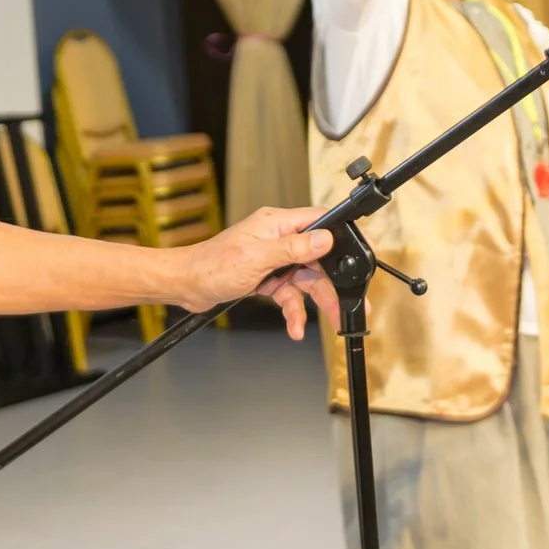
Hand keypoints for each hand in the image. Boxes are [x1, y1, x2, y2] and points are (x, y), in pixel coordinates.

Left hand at [179, 206, 339, 339]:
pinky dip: (294, 311)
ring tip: (331, 321)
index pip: (320, 222)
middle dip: (334, 283)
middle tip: (351, 303)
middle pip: (318, 259)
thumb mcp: (257, 258)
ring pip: (307, 280)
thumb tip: (325, 239)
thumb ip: (294, 248)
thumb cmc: (213, 265)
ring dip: (316, 302)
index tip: (361, 250)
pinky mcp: (267, 278)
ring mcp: (273, 260)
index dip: (342, 235)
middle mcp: (278, 239)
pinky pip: (290, 294)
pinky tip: (295, 327)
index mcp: (277, 224)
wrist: (187, 286)